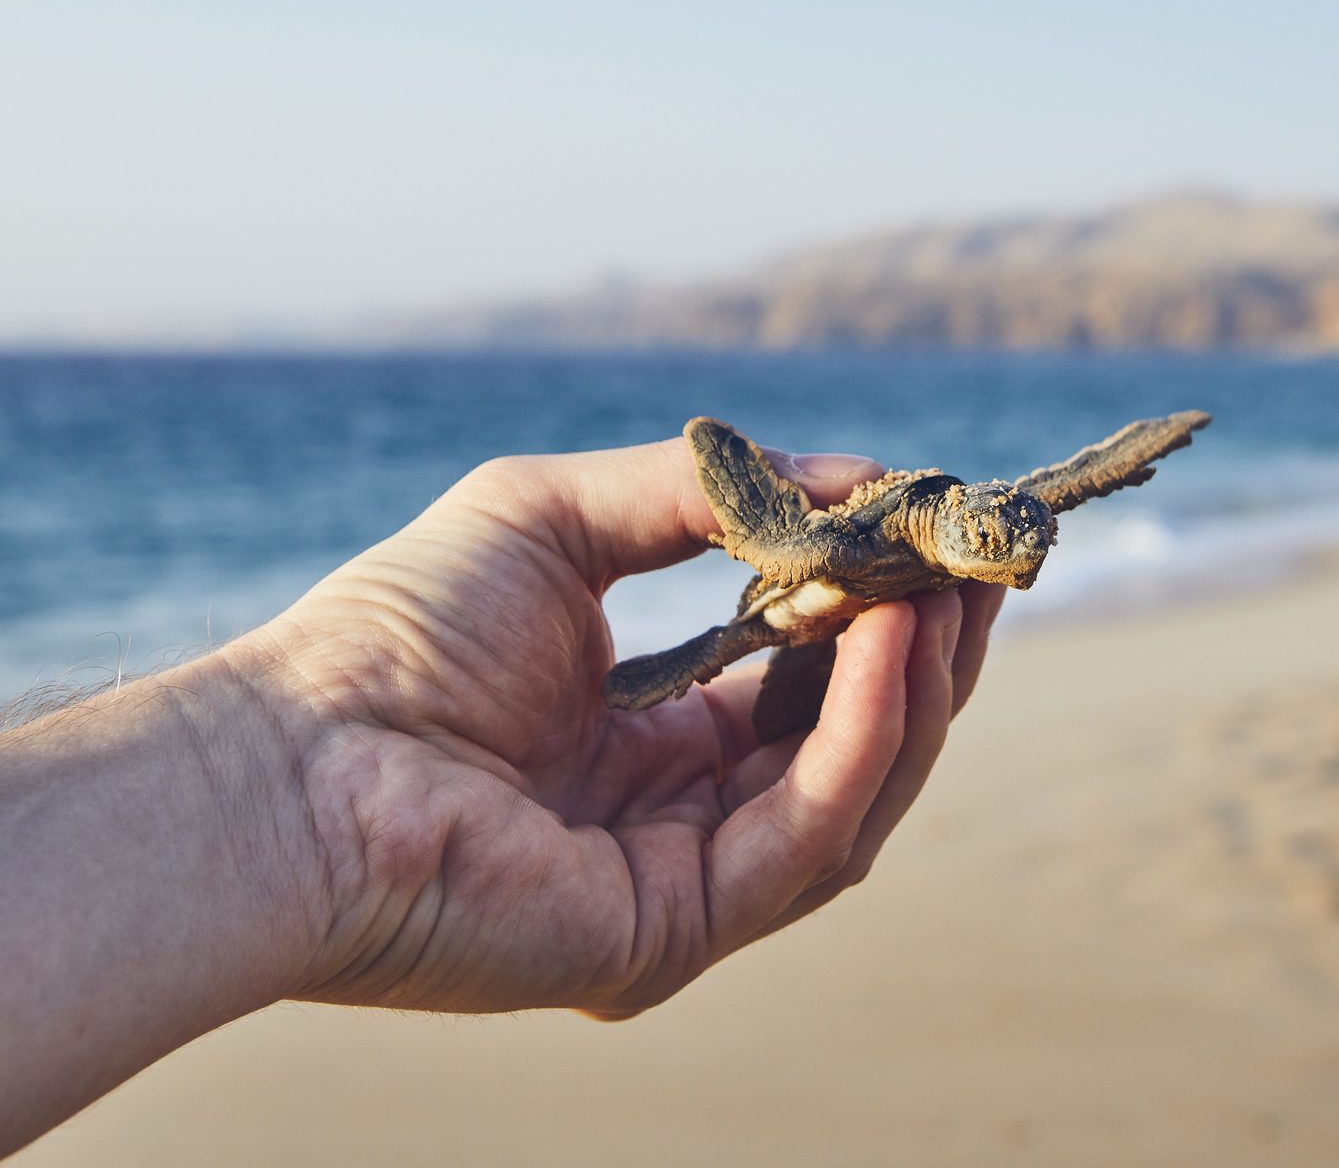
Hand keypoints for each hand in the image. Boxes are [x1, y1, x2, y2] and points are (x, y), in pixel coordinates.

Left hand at [239, 438, 1005, 1015]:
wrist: (284, 764)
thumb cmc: (391, 638)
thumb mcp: (558, 516)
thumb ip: (704, 494)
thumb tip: (856, 475)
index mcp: (653, 740)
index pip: (808, 683)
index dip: (882, 608)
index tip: (944, 532)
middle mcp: (681, 821)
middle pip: (854, 745)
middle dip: (927, 651)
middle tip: (982, 561)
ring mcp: (684, 888)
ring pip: (855, 796)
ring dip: (914, 689)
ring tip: (944, 591)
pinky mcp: (676, 935)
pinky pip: (807, 836)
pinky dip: (862, 735)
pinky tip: (884, 641)